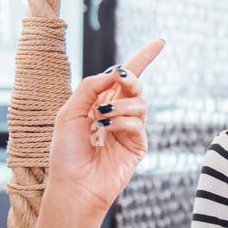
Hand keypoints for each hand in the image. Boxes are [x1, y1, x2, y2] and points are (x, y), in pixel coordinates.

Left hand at [45, 39, 164, 217]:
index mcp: (100, 102)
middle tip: (121, 81)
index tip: (160, 42)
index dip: (143, 58)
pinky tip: (107, 132)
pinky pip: (138, 123)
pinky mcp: (138, 145)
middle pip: (136, 85)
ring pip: (140, 103)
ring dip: (120, 106)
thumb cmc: (66, 152)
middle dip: (131, 79)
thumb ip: (91, 87)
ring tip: (101, 120)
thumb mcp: (69, 111)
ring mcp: (130, 130)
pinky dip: (122, 123)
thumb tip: (116, 72)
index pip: (125, 77)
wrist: (74, 184)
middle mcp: (117, 113)